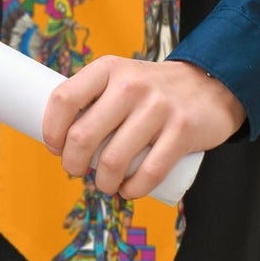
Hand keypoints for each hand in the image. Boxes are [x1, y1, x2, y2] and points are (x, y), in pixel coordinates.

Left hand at [41, 56, 245, 199]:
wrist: (208, 85)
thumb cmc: (151, 89)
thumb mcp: (120, 77)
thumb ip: (94, 97)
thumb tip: (60, 135)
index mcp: (107, 69)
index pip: (64, 98)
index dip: (51, 129)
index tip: (54, 146)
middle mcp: (129, 84)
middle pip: (83, 135)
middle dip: (72, 163)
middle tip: (75, 170)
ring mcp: (157, 108)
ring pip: (113, 160)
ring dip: (102, 182)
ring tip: (103, 184)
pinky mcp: (182, 131)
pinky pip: (148, 173)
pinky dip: (132, 190)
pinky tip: (126, 191)